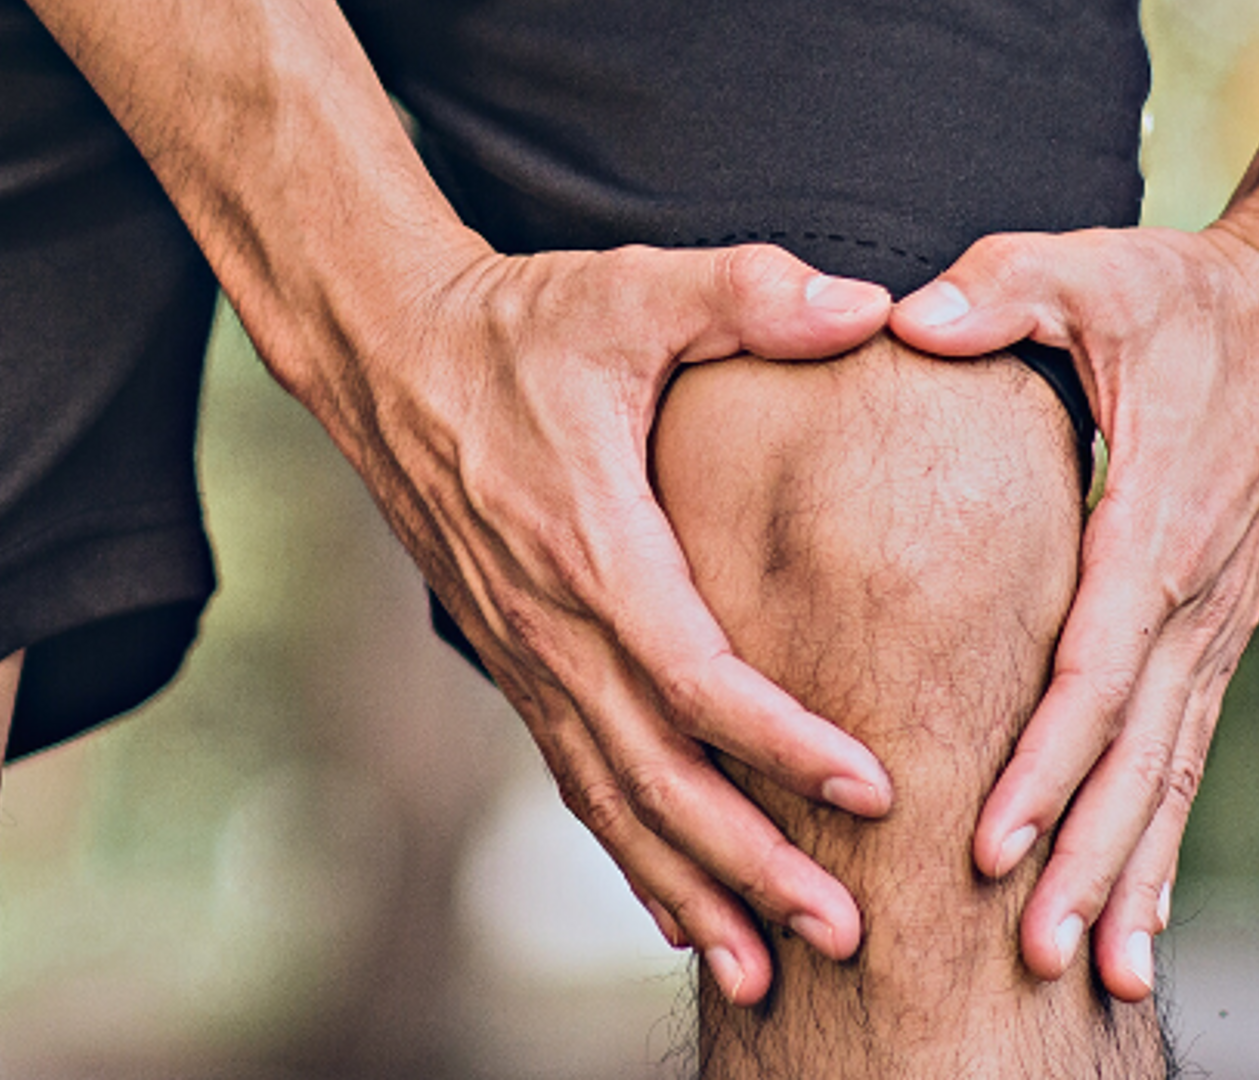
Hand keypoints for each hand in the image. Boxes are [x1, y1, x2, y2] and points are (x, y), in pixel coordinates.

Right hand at [297, 240, 895, 1005]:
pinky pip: (576, 778)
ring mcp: (526, 652)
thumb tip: (871, 308)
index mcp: (592, 543)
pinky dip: (631, 857)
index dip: (783, 740)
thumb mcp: (633, 288)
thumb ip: (749, 295)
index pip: (695, 674)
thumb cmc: (521, 318)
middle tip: (846, 929)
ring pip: (611, 800)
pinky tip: (682, 918)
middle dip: (749, 863)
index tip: (872, 786)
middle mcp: (551, 621)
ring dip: (690, 890)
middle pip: (655, 773)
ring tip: (769, 970)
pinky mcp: (516, 660)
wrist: (386, 350)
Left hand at [888, 220, 1258, 1002]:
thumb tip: (913, 318)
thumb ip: (999, 290)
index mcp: (1156, 524)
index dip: (1043, 759)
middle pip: (1137, 752)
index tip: (990, 838)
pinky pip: (1185, 746)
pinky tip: (1140, 914)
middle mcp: (1198, 593)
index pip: (1095, 666)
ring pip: (1170, 769)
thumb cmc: (1185, 290)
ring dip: (1130, 869)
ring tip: (1097, 972)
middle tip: (1036, 953)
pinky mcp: (1217, 626)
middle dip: (1086, 857)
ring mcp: (1217, 619)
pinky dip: (1160, 831)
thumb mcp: (1085, 269)